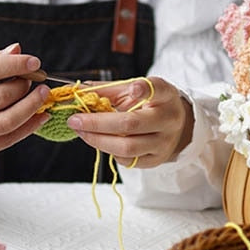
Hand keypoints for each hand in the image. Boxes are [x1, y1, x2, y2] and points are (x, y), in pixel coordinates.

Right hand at [0, 43, 51, 157]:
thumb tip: (17, 51)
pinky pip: (6, 140)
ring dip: (30, 107)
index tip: (34, 62)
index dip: (14, 65)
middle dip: (23, 86)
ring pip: (6, 122)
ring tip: (41, 95)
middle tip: (33, 79)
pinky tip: (39, 116)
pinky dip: (28, 127)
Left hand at [65, 77, 193, 167]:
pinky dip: (109, 151)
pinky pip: (128, 160)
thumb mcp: (132, 91)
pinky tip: (100, 141)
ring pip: (127, 147)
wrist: (175, 128)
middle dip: (97, 123)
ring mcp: (163, 142)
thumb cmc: (147, 104)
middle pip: (131, 124)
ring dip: (98, 140)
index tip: (133, 88)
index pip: (158, 89)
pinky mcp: (156, 159)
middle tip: (74, 120)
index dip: (144, 89)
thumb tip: (76, 90)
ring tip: (81, 132)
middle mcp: (168, 119)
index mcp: (165, 96)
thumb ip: (107, 90)